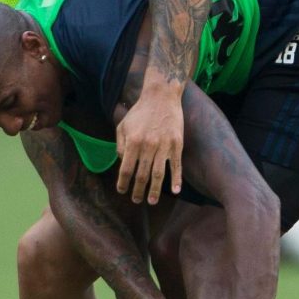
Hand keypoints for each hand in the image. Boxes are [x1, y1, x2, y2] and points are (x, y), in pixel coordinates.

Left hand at [115, 89, 183, 204]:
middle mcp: (148, 146)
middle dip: (138, 191)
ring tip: (151, 201)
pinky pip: (177, 166)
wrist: (161, 97)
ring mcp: (164, 146)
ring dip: (154, 190)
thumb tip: (122, 163)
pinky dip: (177, 180)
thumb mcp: (123, 126)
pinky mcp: (177, 144)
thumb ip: (120, 145)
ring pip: (158, 174)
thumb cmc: (140, 112)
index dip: (123, 183)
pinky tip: (175, 191)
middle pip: (141, 175)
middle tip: (136, 200)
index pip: (126, 169)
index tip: (122, 191)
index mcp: (133, 142)